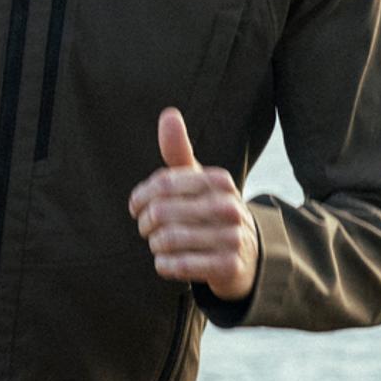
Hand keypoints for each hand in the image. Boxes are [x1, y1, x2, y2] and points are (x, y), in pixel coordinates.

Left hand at [128, 106, 258, 302]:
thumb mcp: (197, 180)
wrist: (246, 254)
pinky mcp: (228, 266)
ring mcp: (232, 237)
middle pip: (160, 213)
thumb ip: (178, 151)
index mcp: (218, 181)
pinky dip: (164, 265)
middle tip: (147, 229)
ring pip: (166, 240)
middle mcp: (228, 206)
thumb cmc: (209, 210)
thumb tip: (169, 113)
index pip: (161, 184)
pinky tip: (167, 262)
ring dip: (155, 246)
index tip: (135, 208)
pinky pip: (178, 265)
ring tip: (160, 245)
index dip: (139, 198)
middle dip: (145, 224)